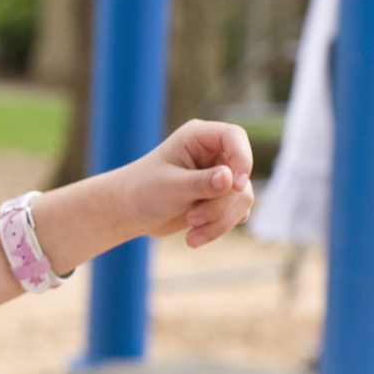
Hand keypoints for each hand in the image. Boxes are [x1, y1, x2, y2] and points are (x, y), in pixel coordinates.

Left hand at [124, 119, 255, 248]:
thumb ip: (201, 183)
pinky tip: (194, 237)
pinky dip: (219, 228)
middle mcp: (213, 153)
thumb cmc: (143, 190)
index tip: (236, 185)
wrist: (131, 212)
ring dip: (220, 221)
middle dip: (220, 205)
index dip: (242, 158)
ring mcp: (220, 175)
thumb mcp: (170, 186)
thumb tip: (230, 179)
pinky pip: (237, 213)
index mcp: (199, 137)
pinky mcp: (222, 198)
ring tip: (191, 234)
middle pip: (240, 176)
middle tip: (192, 219)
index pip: (234, 137)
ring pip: (242, 198)